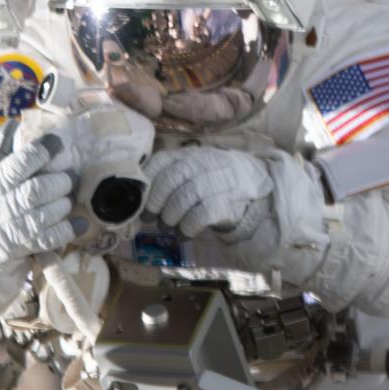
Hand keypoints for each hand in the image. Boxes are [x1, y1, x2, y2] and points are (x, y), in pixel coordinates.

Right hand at [0, 125, 79, 272]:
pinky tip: (80, 222)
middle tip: (71, 176)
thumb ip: (1, 149)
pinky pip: (48, 241)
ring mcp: (11, 230)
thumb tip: (13, 123)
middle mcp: (0, 207)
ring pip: (43, 216)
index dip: (39, 153)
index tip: (56, 142)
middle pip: (34, 193)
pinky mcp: (21, 248)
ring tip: (70, 196)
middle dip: (59, 182)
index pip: (16, 166)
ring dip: (63, 205)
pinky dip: (68, 231)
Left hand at [143, 148, 272, 237]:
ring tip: (169, 227)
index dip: (145, 184)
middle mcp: (200, 163)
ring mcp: (215, 181)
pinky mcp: (225, 202)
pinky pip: (199, 216)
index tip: (139, 201)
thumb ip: (167, 178)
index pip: (159, 162)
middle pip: (169, 181)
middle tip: (151, 218)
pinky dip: (186, 229)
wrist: (251, 183)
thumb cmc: (211, 180)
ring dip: (170, 218)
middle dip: (154, 204)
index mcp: (186, 155)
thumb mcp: (190, 170)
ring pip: (183, 199)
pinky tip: (184, 234)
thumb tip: (137, 199)